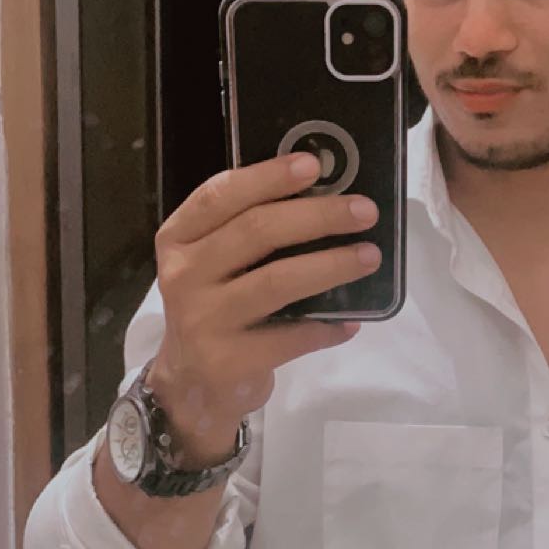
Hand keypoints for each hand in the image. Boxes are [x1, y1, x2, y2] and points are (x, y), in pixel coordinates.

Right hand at [147, 151, 379, 466]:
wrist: (190, 383)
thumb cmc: (214, 307)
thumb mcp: (212, 263)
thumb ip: (248, 231)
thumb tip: (326, 198)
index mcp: (179, 238)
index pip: (221, 195)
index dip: (268, 177)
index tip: (313, 165)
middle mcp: (184, 274)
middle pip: (257, 231)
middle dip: (318, 216)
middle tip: (363, 211)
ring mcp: (204, 319)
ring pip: (278, 280)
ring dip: (332, 265)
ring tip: (369, 256)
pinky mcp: (228, 360)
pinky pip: (291, 336)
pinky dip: (327, 327)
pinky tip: (351, 321)